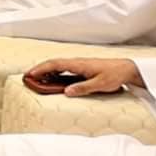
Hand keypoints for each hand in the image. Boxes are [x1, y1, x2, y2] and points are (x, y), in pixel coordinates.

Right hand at [27, 57, 144, 95]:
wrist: (127, 69)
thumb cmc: (115, 75)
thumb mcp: (100, 84)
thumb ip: (83, 88)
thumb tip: (66, 91)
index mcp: (79, 65)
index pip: (55, 64)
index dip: (41, 69)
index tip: (30, 74)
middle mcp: (77, 63)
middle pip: (54, 64)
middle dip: (40, 69)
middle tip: (28, 77)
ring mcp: (80, 65)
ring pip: (59, 66)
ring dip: (47, 71)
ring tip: (37, 79)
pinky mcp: (83, 68)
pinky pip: (65, 69)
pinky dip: (55, 72)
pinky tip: (54, 79)